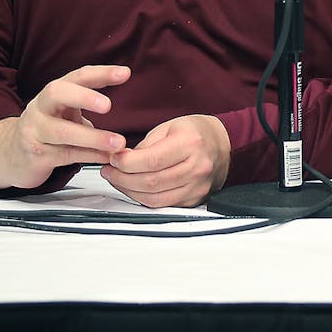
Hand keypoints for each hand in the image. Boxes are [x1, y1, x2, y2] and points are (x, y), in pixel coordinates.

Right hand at [0, 64, 130, 190]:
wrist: (10, 155)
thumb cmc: (48, 128)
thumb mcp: (66, 110)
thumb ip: (91, 100)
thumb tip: (124, 83)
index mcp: (53, 93)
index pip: (77, 76)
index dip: (100, 73)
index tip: (125, 73)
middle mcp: (40, 107)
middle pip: (57, 93)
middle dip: (83, 97)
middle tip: (108, 105)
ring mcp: (34, 131)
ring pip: (62, 131)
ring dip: (93, 137)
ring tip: (118, 142)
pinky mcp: (36, 155)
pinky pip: (65, 155)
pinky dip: (89, 156)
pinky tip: (106, 157)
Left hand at [101, 114, 230, 207]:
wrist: (222, 144)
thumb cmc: (195, 133)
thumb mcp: (169, 127)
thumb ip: (145, 146)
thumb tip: (121, 160)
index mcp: (191, 143)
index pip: (151, 160)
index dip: (126, 163)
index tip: (113, 160)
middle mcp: (197, 167)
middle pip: (150, 182)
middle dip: (122, 178)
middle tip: (109, 171)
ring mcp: (197, 186)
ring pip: (154, 198)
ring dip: (129, 191)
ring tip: (118, 180)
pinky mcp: (195, 199)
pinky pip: (163, 205)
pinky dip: (144, 198)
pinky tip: (135, 188)